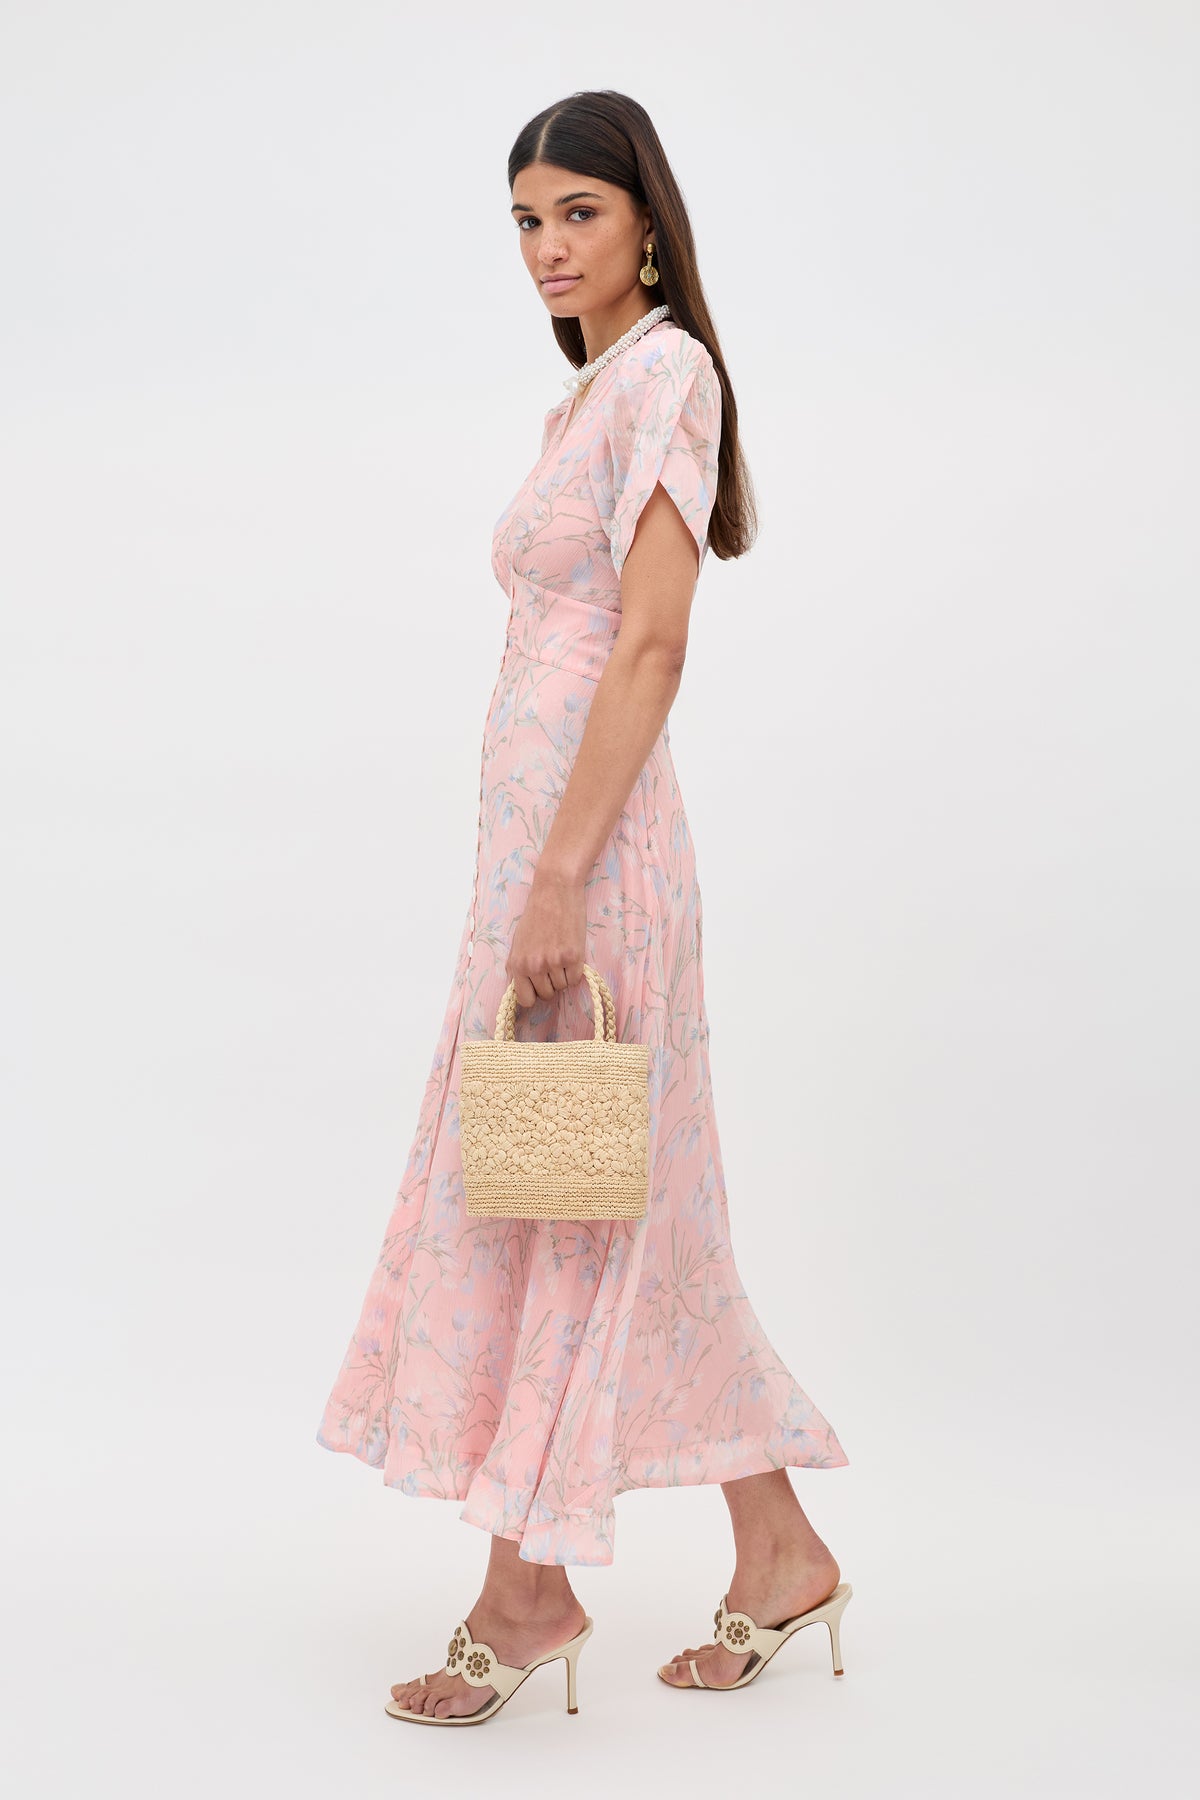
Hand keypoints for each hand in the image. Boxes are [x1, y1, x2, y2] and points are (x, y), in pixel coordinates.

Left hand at [506, 868, 587, 1008]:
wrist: (555, 890)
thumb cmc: (536, 914)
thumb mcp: (518, 942)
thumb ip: (519, 966)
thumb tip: (524, 989)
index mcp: (517, 964)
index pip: (525, 999)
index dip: (533, 995)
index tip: (539, 988)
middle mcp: (534, 967)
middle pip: (547, 995)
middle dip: (551, 983)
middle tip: (552, 964)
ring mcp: (554, 963)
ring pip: (562, 987)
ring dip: (564, 975)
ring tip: (561, 954)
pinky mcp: (573, 957)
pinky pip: (576, 979)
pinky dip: (576, 971)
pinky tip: (571, 953)